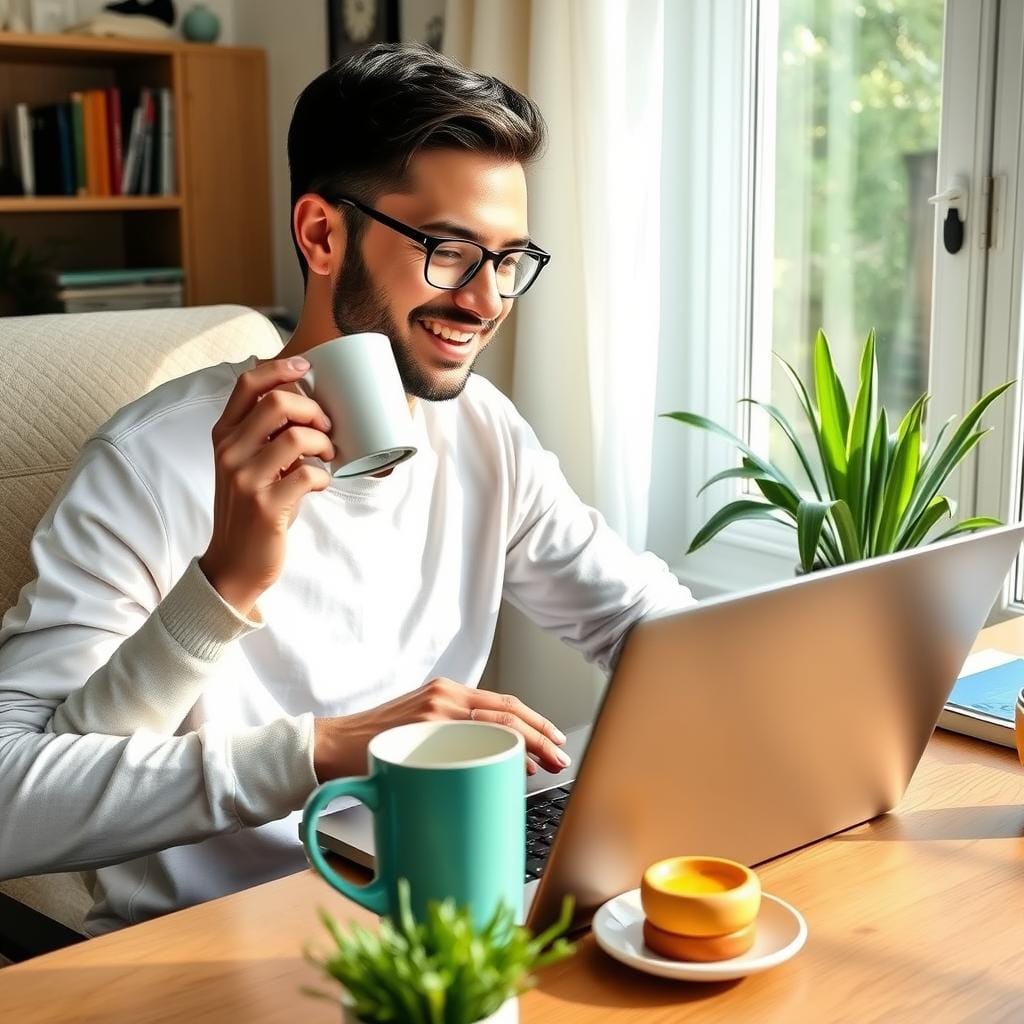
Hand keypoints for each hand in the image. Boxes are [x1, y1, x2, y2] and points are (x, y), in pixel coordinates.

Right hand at [199, 356, 333, 615]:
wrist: (234, 563)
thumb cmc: (251, 509)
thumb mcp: (247, 465)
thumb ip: (264, 436)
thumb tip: (308, 404)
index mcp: (224, 436)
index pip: (248, 384)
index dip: (281, 368)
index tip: (307, 367)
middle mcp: (230, 452)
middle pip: (278, 403)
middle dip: (313, 410)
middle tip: (326, 428)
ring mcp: (246, 479)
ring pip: (295, 437)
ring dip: (323, 443)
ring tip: (327, 457)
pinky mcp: (266, 506)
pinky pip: (308, 474)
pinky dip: (323, 476)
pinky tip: (320, 484)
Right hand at [313, 678, 569, 780]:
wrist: (330, 746)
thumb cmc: (375, 743)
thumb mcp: (420, 728)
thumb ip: (454, 734)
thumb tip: (499, 759)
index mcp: (447, 693)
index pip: (503, 704)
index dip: (536, 721)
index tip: (556, 739)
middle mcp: (444, 697)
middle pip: (507, 712)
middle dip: (541, 735)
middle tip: (561, 756)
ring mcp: (434, 713)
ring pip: (495, 724)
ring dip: (528, 745)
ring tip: (547, 763)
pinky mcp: (420, 731)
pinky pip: (469, 742)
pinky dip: (497, 753)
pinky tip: (512, 767)